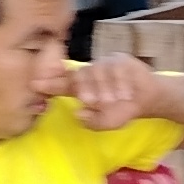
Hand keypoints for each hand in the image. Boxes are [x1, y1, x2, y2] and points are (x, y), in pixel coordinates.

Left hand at [54, 53, 176, 129]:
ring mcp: (105, 64)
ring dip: (105, 88)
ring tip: (114, 100)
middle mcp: (91, 73)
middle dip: (85, 88)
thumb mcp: (106, 123)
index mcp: (83, 87)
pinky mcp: (120, 60)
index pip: (64, 84)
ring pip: (98, 70)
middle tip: (92, 101)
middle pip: (81, 75)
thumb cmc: (122, 110)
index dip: (50, 83)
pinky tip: (126, 93)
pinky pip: (115, 68)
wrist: (147, 99)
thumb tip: (79, 113)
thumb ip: (92, 122)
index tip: (35, 84)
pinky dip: (119, 83)